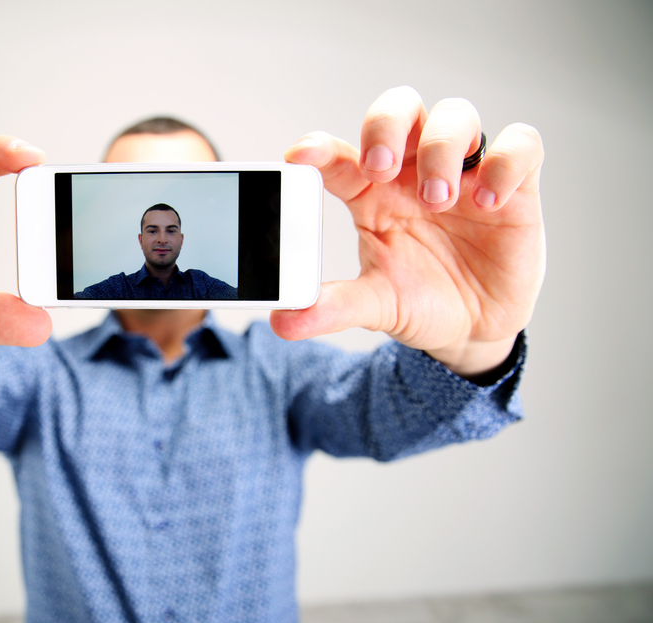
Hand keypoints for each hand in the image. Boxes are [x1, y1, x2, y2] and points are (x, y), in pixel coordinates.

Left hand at [270, 87, 544, 377]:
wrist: (473, 330)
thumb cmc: (420, 301)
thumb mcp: (377, 306)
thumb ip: (334, 307)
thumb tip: (285, 321)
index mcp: (371, 192)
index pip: (340, 154)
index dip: (320, 147)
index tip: (300, 156)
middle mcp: (414, 172)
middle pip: (399, 109)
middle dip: (385, 127)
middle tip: (379, 169)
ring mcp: (465, 173)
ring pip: (455, 115)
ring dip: (441, 148)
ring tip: (437, 200)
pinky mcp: (515, 187)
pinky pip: (521, 146)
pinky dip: (505, 163)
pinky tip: (488, 201)